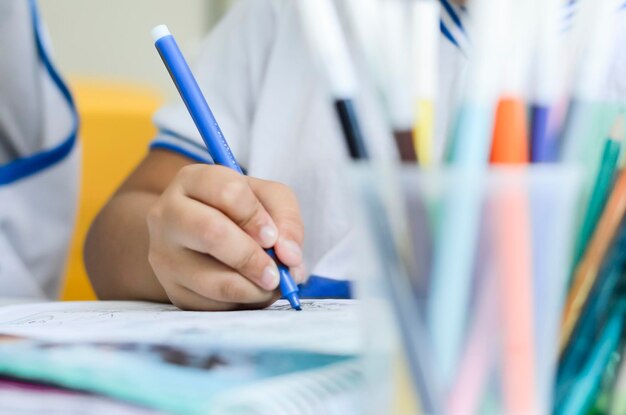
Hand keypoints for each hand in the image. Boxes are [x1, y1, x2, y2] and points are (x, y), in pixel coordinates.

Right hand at [146, 164, 306, 310]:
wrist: (198, 237)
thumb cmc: (238, 211)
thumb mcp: (266, 198)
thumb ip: (285, 217)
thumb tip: (289, 256)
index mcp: (193, 180)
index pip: (227, 191)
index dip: (256, 217)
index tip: (272, 237)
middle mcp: (168, 214)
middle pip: (212, 233)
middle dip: (252, 257)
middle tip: (277, 273)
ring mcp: (164, 255)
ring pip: (212, 280)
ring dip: (252, 289)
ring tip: (270, 285)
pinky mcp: (172, 290)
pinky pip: (212, 306)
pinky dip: (240, 304)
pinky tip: (250, 291)